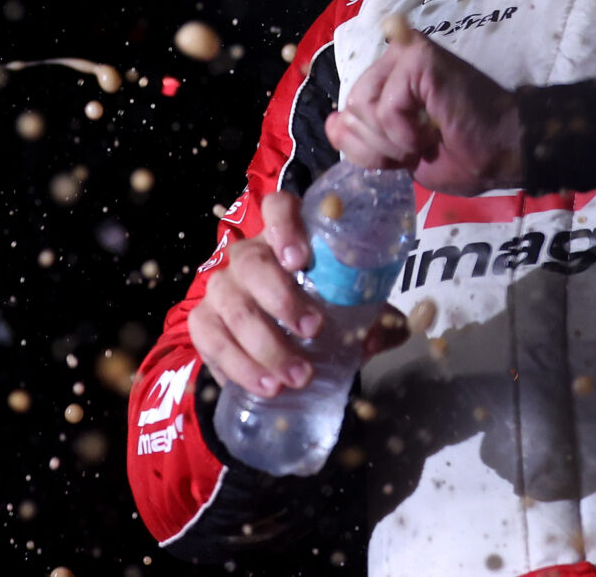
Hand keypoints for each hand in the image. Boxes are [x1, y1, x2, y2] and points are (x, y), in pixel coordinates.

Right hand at [191, 191, 409, 397]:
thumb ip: (375, 316)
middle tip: (313, 330)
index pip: (277, 208)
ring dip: (263, 346)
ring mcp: (221, 289)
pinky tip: (262, 386)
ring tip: (294, 378)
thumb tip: (391, 331)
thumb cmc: (319, 312)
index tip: (301, 260)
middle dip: (281, 299)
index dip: (284, 226)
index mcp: (286, 239)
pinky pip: (209, 339)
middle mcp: (247, 257)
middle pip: (251, 263)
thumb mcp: (351, 309)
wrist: (276, 342)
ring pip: (231, 307)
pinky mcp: (203, 322)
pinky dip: (235, 366)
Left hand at [325, 19, 523, 195]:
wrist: (503, 151)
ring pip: (363, 106)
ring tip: (425, 139)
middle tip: (419, 148)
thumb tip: (332, 122)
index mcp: (388, 78)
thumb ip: (364, 140)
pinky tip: (432, 131)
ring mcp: (404, 53)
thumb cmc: (462, 153)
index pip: (347, 112)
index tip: (406, 154)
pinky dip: (405, 133)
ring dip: (392, 139)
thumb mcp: (399, 155)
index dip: (368, 146)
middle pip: (351, 108)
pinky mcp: (417, 58)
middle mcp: (393, 58)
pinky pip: (385, 107)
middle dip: (379, 145)